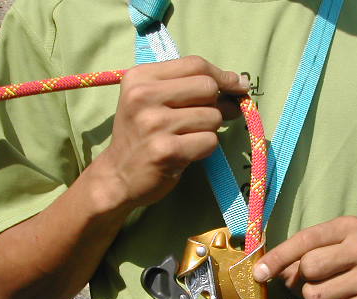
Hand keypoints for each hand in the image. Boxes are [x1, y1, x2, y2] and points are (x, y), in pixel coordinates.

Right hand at [95, 56, 249, 209]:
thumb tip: (239, 84)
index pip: (195, 65)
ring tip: (188, 137)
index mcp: (139, 77)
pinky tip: (187, 152)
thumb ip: (188, 87)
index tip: (237, 85)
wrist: (117, 176)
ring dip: (210, 130)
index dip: (222, 75)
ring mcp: (154, 124)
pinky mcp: (166, 151)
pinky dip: (205, 148)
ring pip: (212, 116)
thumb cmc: (141, 135)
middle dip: (216, 105)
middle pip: (207, 88)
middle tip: (208, 118)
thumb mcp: (152, 101)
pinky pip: (209, 142)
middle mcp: (143, 96)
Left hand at [253, 216, 356, 298]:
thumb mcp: (316, 251)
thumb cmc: (337, 265)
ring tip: (328, 292)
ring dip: (313, 298)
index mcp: (348, 226)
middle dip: (302, 279)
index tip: (258, 273)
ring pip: (316, 294)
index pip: (305, 239)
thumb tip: (260, 271)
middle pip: (309, 266)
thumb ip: (289, 257)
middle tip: (312, 281)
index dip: (278, 257)